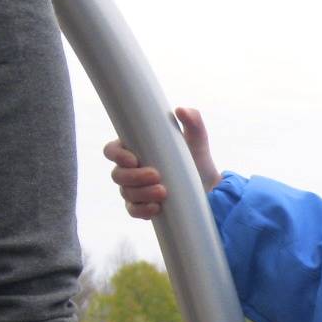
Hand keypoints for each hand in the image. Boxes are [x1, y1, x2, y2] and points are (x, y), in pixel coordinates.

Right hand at [103, 106, 220, 219]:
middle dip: (134, 177)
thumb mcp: (197, 139)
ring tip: (164, 192)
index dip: (117, 155)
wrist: (209, 188)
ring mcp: (135, 190)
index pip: (112, 151)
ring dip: (142, 193)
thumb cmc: (196, 159)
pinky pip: (133, 211)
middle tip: (157, 175)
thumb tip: (180, 111)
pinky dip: (142, 210)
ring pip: (126, 193)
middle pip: (117, 175)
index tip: (134, 159)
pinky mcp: (143, 207)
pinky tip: (156, 208)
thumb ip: (192, 120)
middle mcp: (130, 170)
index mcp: (135, 150)